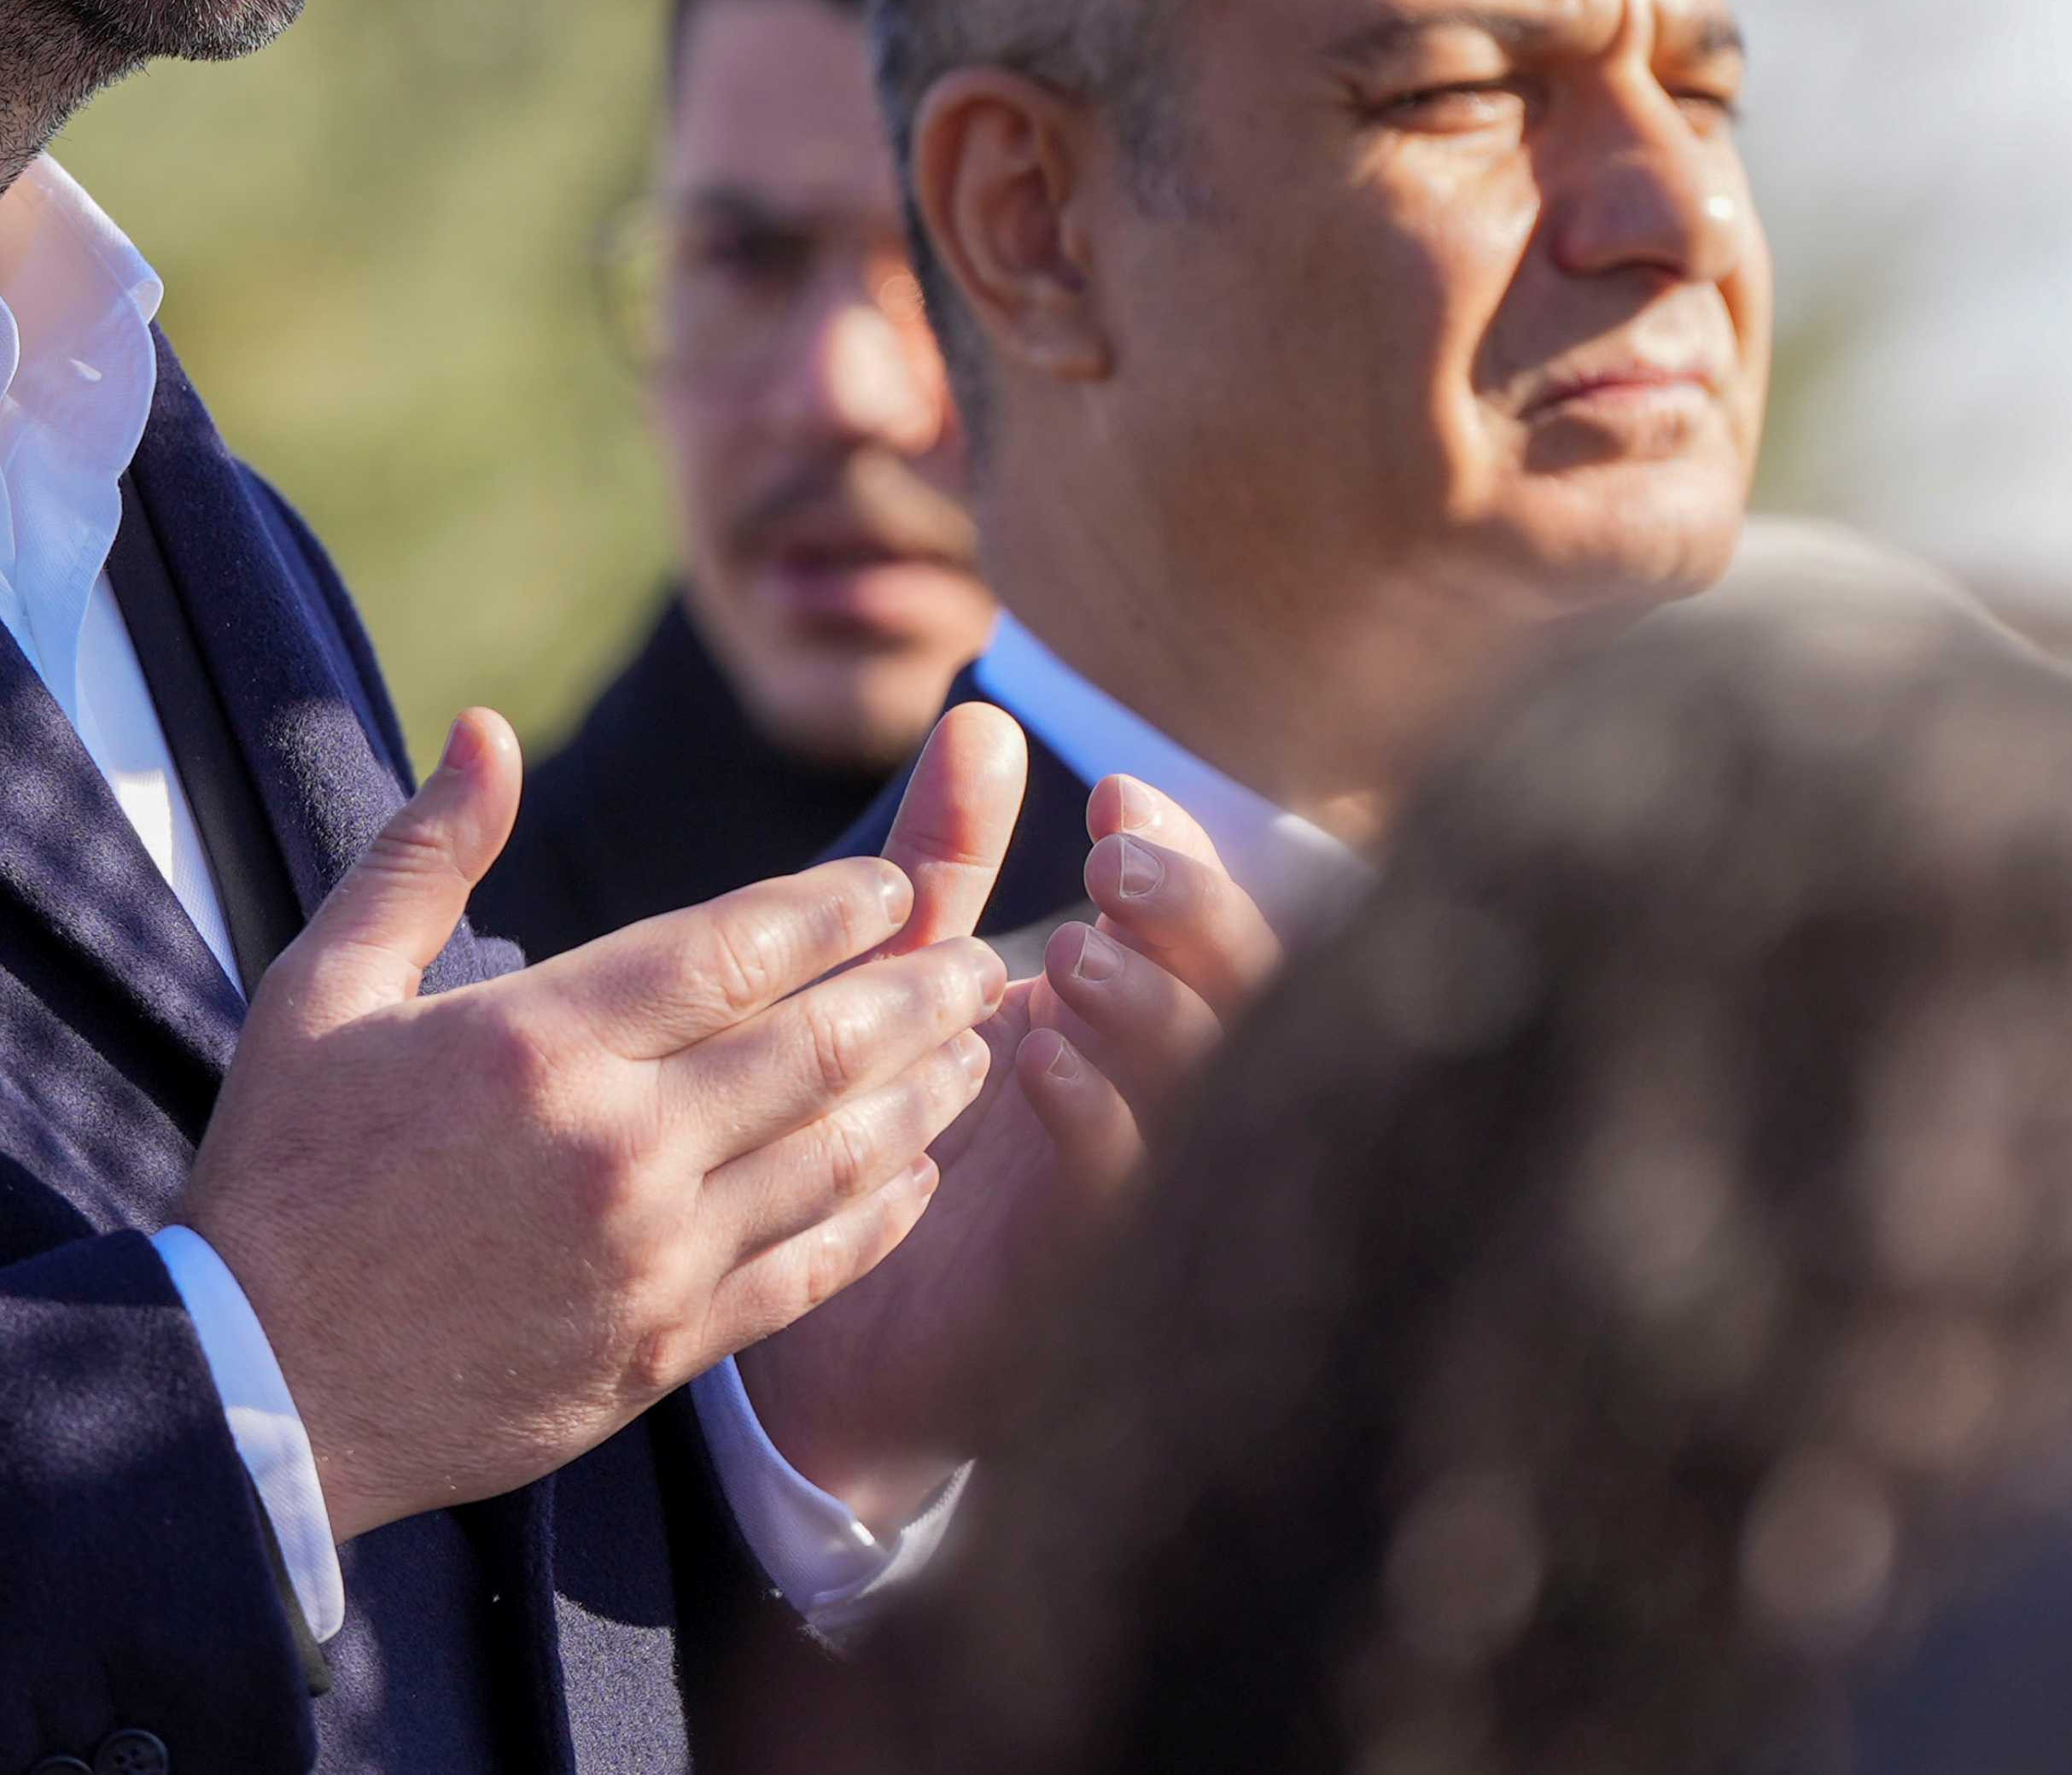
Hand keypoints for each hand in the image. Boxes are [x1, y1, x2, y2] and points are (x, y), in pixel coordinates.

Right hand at [178, 707, 1009, 1539]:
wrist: (255, 1383)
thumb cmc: (282, 1174)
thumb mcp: (323, 988)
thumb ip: (423, 855)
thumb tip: (487, 729)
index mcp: (537, 1041)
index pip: (735, 948)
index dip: (836, 911)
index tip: (896, 887)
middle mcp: (615, 1143)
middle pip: (817, 1046)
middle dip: (919, 992)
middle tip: (983, 958)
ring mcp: (649, 1254)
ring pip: (835, 1158)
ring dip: (923, 1097)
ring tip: (977, 1052)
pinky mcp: (661, 1347)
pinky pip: (808, 1271)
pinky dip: (878, 1219)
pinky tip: (914, 1179)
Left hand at [735, 729, 1281, 1525]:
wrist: (813, 1352)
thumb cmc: (873, 1153)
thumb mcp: (899, 985)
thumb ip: (941, 866)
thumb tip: (981, 718)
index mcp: (1136, 1036)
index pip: (1222, 930)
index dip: (1192, 859)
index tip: (1116, 798)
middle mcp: (1164, 1112)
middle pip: (1258, 1002)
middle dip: (1201, 920)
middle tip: (1116, 865)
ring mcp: (1142, 1200)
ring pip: (1216, 1095)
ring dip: (1155, 1012)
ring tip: (1073, 955)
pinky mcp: (1090, 1283)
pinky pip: (1131, 1196)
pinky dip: (1099, 1116)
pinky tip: (1038, 1059)